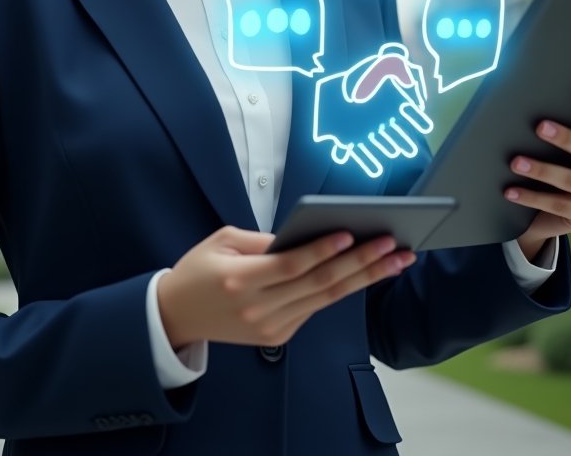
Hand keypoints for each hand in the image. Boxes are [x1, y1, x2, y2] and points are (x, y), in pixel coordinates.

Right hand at [156, 225, 415, 349]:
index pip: (291, 265)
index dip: (322, 250)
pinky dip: (342, 289)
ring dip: (364, 278)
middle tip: (391, 245)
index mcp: (240, 280)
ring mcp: (270, 327)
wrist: (176, 316)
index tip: (350, 233)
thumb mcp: (222, 241)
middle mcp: (258, 308)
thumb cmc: (199, 270)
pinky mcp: (278, 337)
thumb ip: (262, 240)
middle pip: (319, 284)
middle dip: (360, 262)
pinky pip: (314, 308)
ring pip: (325, 299)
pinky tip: (366, 273)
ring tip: (394, 260)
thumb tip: (304, 236)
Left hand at [505, 95, 570, 257]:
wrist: (562, 209)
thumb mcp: (570, 148)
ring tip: (515, 163)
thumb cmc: (563, 162)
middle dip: (566, 139)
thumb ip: (566, 130)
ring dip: (541, 170)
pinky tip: (510, 191)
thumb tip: (531, 106)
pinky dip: (531, 197)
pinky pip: (558, 205)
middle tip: (539, 127)